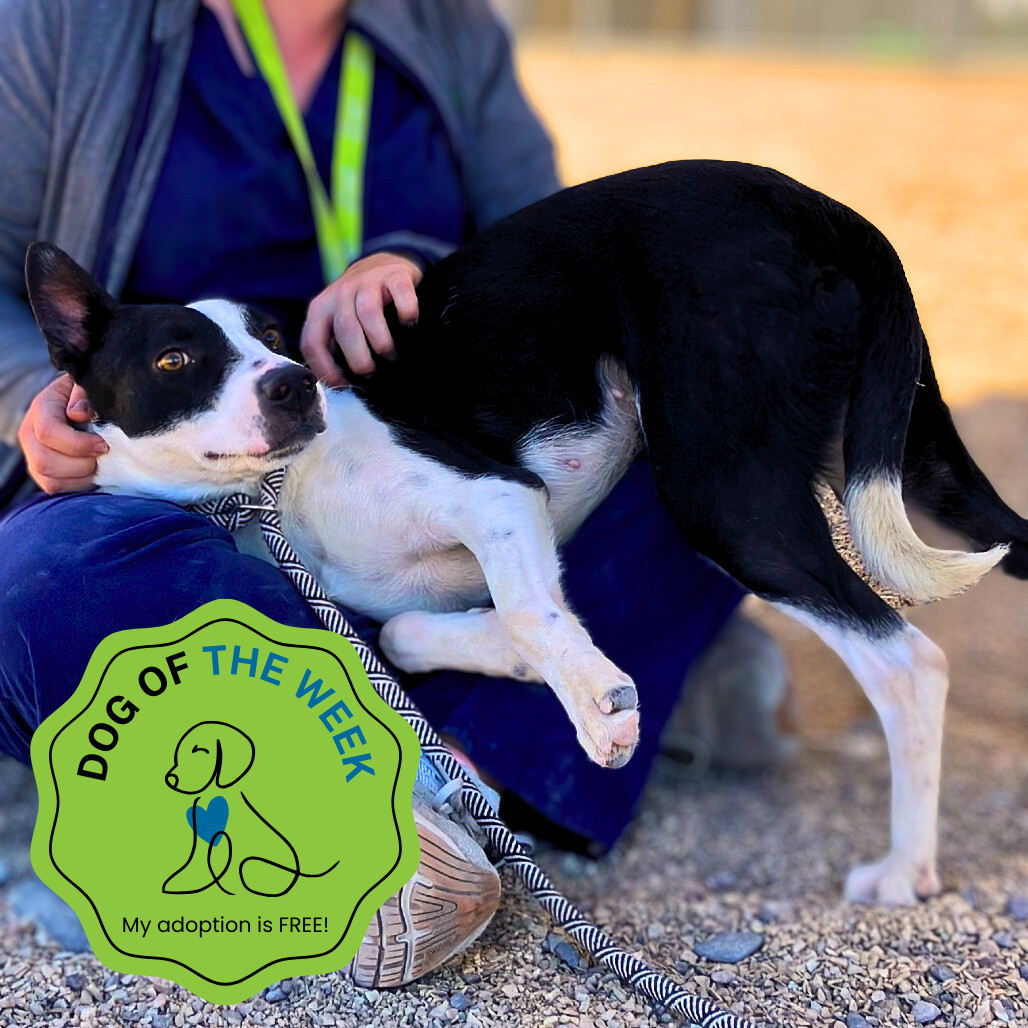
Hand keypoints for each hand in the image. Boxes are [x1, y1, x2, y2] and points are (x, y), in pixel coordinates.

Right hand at [17, 374, 106, 492]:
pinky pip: (57, 489)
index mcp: (41, 409)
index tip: (104, 444)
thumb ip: (84, 395)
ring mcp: (33, 456)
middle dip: (82, 465)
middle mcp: (30, 435)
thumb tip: (78, 413)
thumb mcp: (87, 386)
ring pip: (51, 481)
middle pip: (45, 462)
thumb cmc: (89, 395)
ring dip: (82, 478)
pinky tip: (94, 472)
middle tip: (103, 456)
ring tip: (100, 464)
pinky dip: (80, 485)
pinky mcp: (44, 474)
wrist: (82, 406)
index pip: (49, 432)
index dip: (79, 444)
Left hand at [300, 251, 421, 387]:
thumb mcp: (338, 320)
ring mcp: (368, 281)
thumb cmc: (359, 303)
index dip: (325, 369)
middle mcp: (341, 292)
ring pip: (369, 313)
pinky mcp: (395, 275)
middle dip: (359, 359)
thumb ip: (335, 345)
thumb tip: (343, 382)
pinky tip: (409, 326)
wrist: (382, 263)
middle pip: (345, 329)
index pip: (312, 341)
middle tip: (370, 372)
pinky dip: (407, 315)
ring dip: (381, 342)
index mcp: (320, 308)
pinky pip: (401, 296)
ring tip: (390, 355)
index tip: (343, 385)